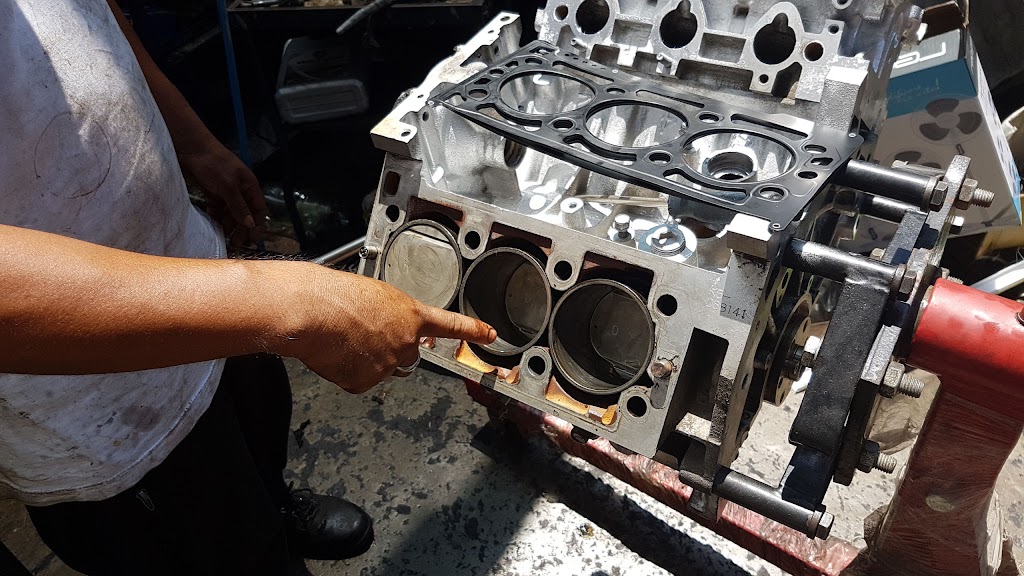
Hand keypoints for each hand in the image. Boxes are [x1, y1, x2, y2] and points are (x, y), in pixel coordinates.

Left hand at [179, 140, 268, 246]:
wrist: (190, 149)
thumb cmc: (213, 163)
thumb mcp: (228, 186)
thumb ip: (239, 206)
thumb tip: (251, 224)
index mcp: (250, 187)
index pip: (258, 210)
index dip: (257, 225)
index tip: (252, 240)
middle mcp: (240, 191)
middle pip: (245, 214)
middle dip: (242, 229)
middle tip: (236, 244)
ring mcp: (226, 192)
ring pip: (231, 214)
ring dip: (229, 225)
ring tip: (224, 237)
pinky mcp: (213, 192)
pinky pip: (218, 209)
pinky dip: (216, 217)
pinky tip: (213, 223)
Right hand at [286, 267, 496, 393]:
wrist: (312, 311)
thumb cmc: (335, 295)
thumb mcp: (373, 294)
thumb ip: (389, 314)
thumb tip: (383, 326)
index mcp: (410, 315)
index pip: (451, 325)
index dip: (473, 331)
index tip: (489, 335)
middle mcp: (405, 343)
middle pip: (409, 355)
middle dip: (393, 350)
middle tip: (366, 337)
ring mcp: (387, 365)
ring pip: (383, 368)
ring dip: (369, 359)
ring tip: (345, 339)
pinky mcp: (365, 382)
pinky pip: (360, 380)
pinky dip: (348, 371)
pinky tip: (337, 354)